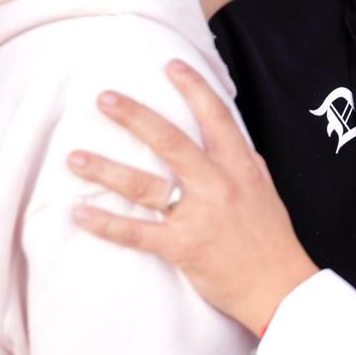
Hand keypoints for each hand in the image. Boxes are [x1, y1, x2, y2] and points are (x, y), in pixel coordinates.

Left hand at [67, 60, 318, 333]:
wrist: (281, 289)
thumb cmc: (273, 241)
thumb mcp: (266, 192)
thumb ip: (246, 165)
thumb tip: (234, 141)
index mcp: (241, 168)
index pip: (217, 118)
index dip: (194, 88)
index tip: (171, 65)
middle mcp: (218, 185)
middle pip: (170, 141)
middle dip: (135, 117)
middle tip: (104, 98)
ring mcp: (199, 216)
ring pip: (145, 186)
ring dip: (106, 170)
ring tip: (74, 158)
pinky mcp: (183, 247)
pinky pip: (137, 233)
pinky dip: (106, 224)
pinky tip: (80, 213)